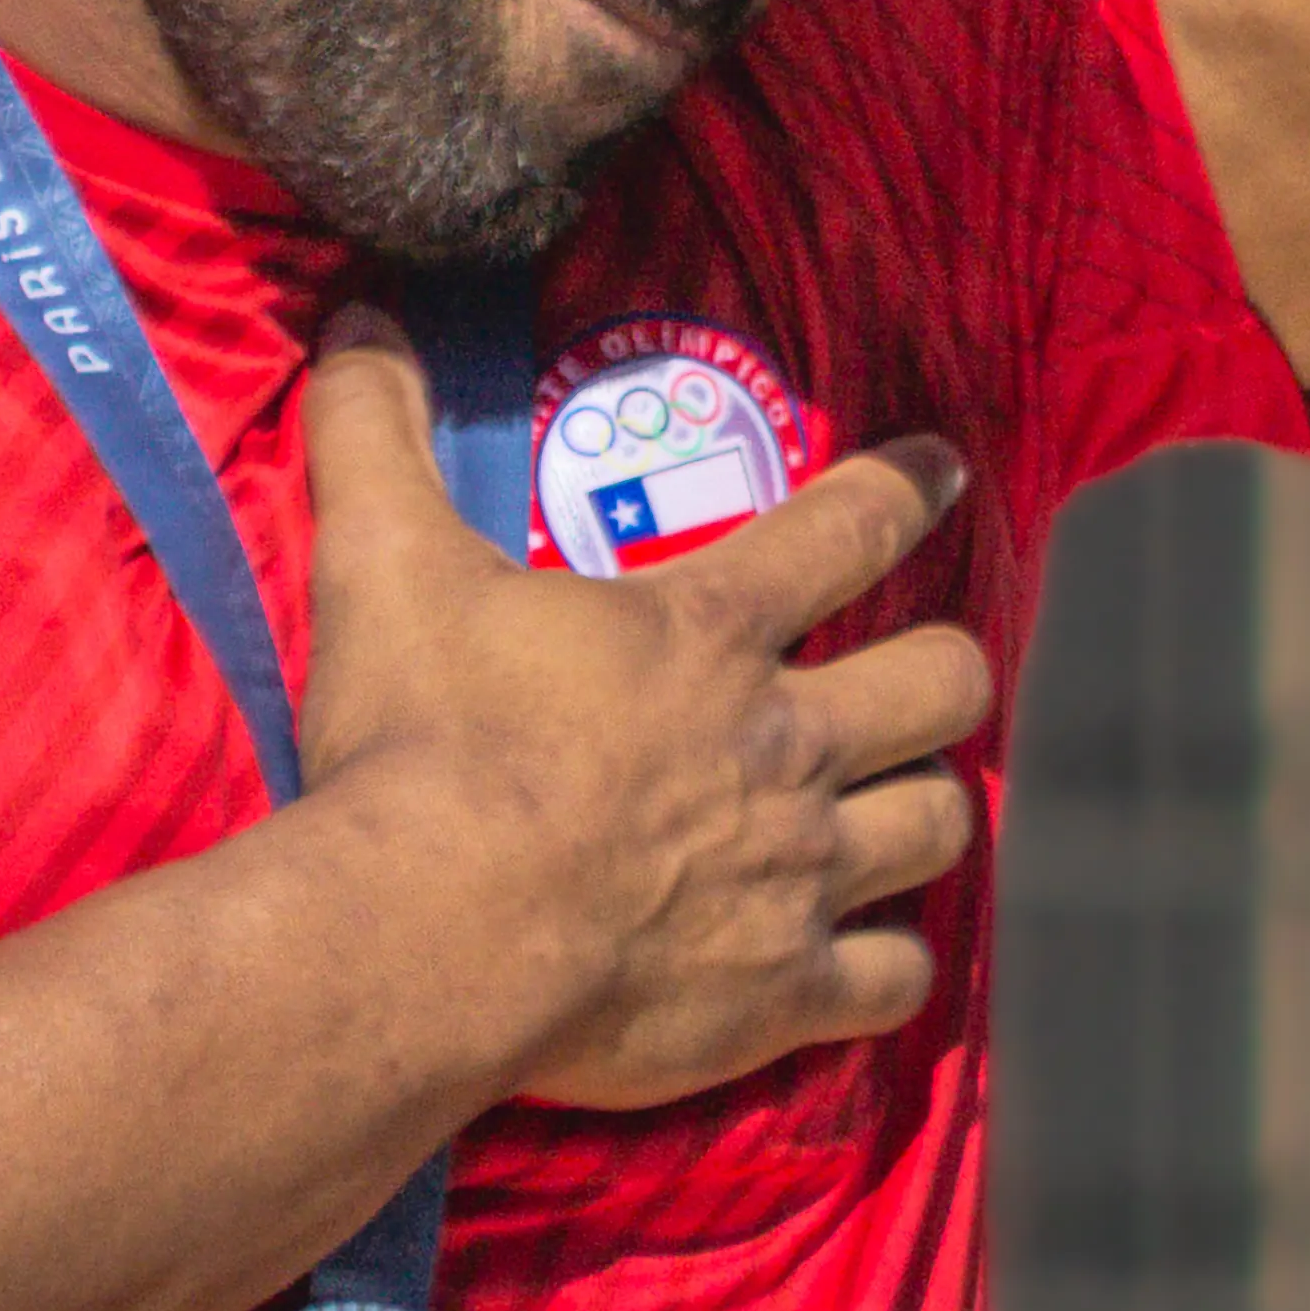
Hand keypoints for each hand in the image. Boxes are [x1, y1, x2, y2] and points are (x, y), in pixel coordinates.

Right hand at [286, 317, 991, 1112]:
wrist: (428, 931)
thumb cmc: (418, 742)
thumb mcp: (383, 563)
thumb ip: (376, 436)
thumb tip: (361, 319)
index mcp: (709, 632)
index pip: (851, 526)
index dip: (908, 489)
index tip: (948, 472)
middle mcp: (784, 743)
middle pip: (943, 680)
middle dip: (943, 671)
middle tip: (918, 678)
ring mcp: (797, 873)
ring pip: (940, 824)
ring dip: (924, 811)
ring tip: (897, 812)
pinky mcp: (783, 991)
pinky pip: (898, 981)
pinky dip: (890, 968)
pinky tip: (867, 961)